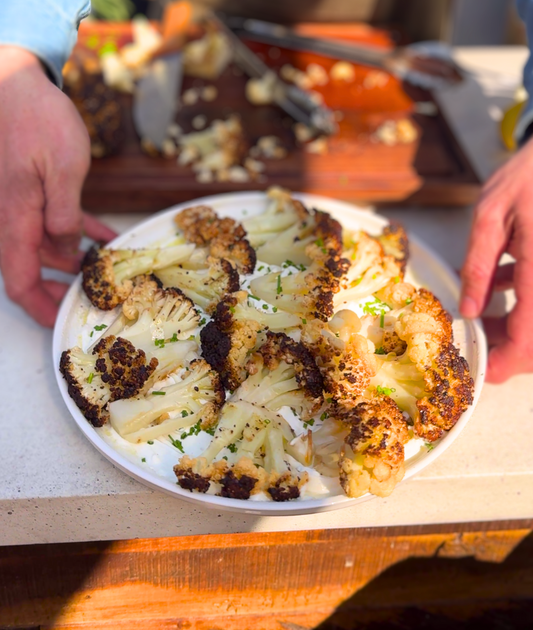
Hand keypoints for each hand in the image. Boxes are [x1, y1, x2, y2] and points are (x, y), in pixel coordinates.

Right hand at [0, 46, 116, 326]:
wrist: (16, 82)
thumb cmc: (37, 119)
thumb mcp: (62, 170)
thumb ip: (64, 215)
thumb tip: (67, 252)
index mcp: (13, 218)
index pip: (18, 281)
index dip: (38, 308)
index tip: (60, 323)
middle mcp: (11, 218)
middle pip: (30, 271)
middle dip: (60, 289)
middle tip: (94, 299)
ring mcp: (20, 207)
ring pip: (46, 249)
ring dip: (74, 261)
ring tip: (109, 269)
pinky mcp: (32, 193)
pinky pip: (53, 223)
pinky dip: (77, 234)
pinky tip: (105, 239)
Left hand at [460, 136, 532, 382]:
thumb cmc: (526, 176)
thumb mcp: (489, 217)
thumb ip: (479, 267)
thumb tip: (470, 310)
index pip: (529, 335)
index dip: (507, 362)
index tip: (485, 372)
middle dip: (511, 347)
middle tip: (479, 337)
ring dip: (516, 325)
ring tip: (484, 312)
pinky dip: (523, 301)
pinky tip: (502, 282)